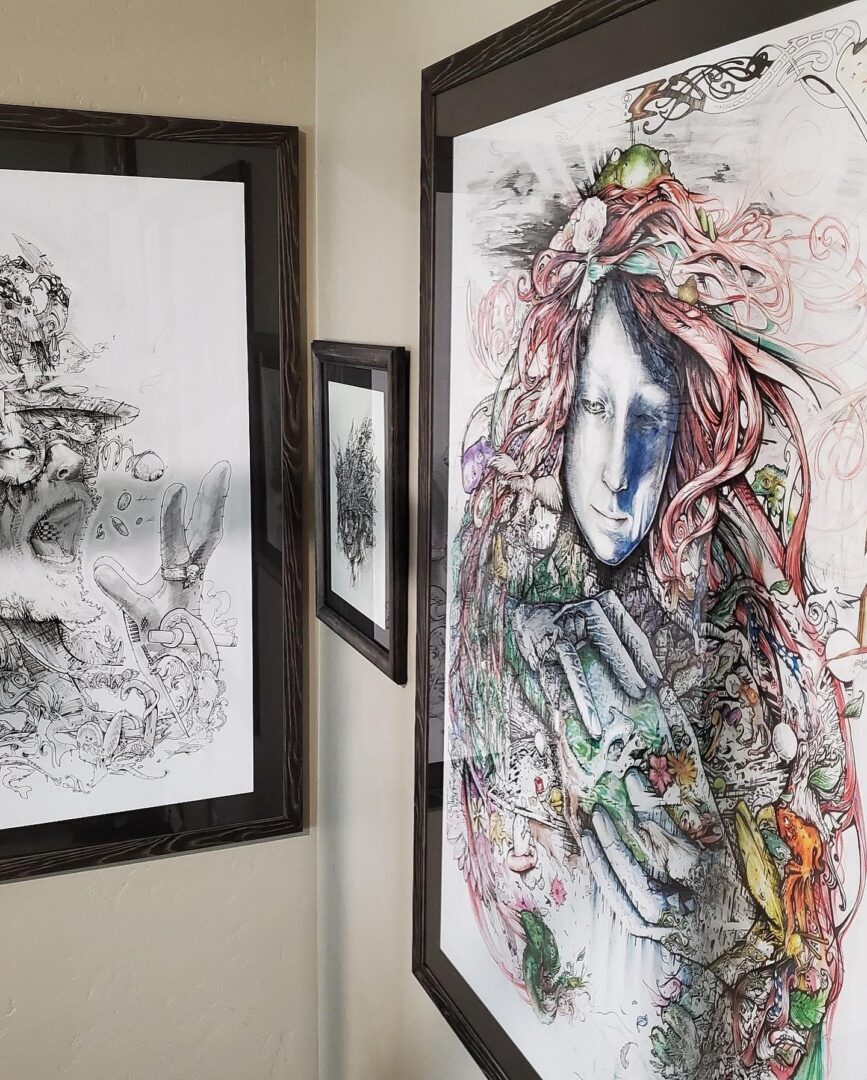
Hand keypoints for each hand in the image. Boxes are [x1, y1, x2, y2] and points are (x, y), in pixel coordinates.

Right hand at [94, 461, 230, 643]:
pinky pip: (207, 539)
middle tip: (222, 470)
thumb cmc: (161, 635)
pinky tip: (209, 505)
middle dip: (213, 500)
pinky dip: (208, 518)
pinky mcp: (197, 569)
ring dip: (214, 504)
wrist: (180, 655)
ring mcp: (198, 569)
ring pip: (210, 532)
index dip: (176, 517)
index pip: (177, 543)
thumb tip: (100, 569)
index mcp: (178, 580)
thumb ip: (122, 593)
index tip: (177, 489)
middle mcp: (193, 571)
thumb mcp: (139, 617)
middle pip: (207, 531)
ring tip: (219, 476)